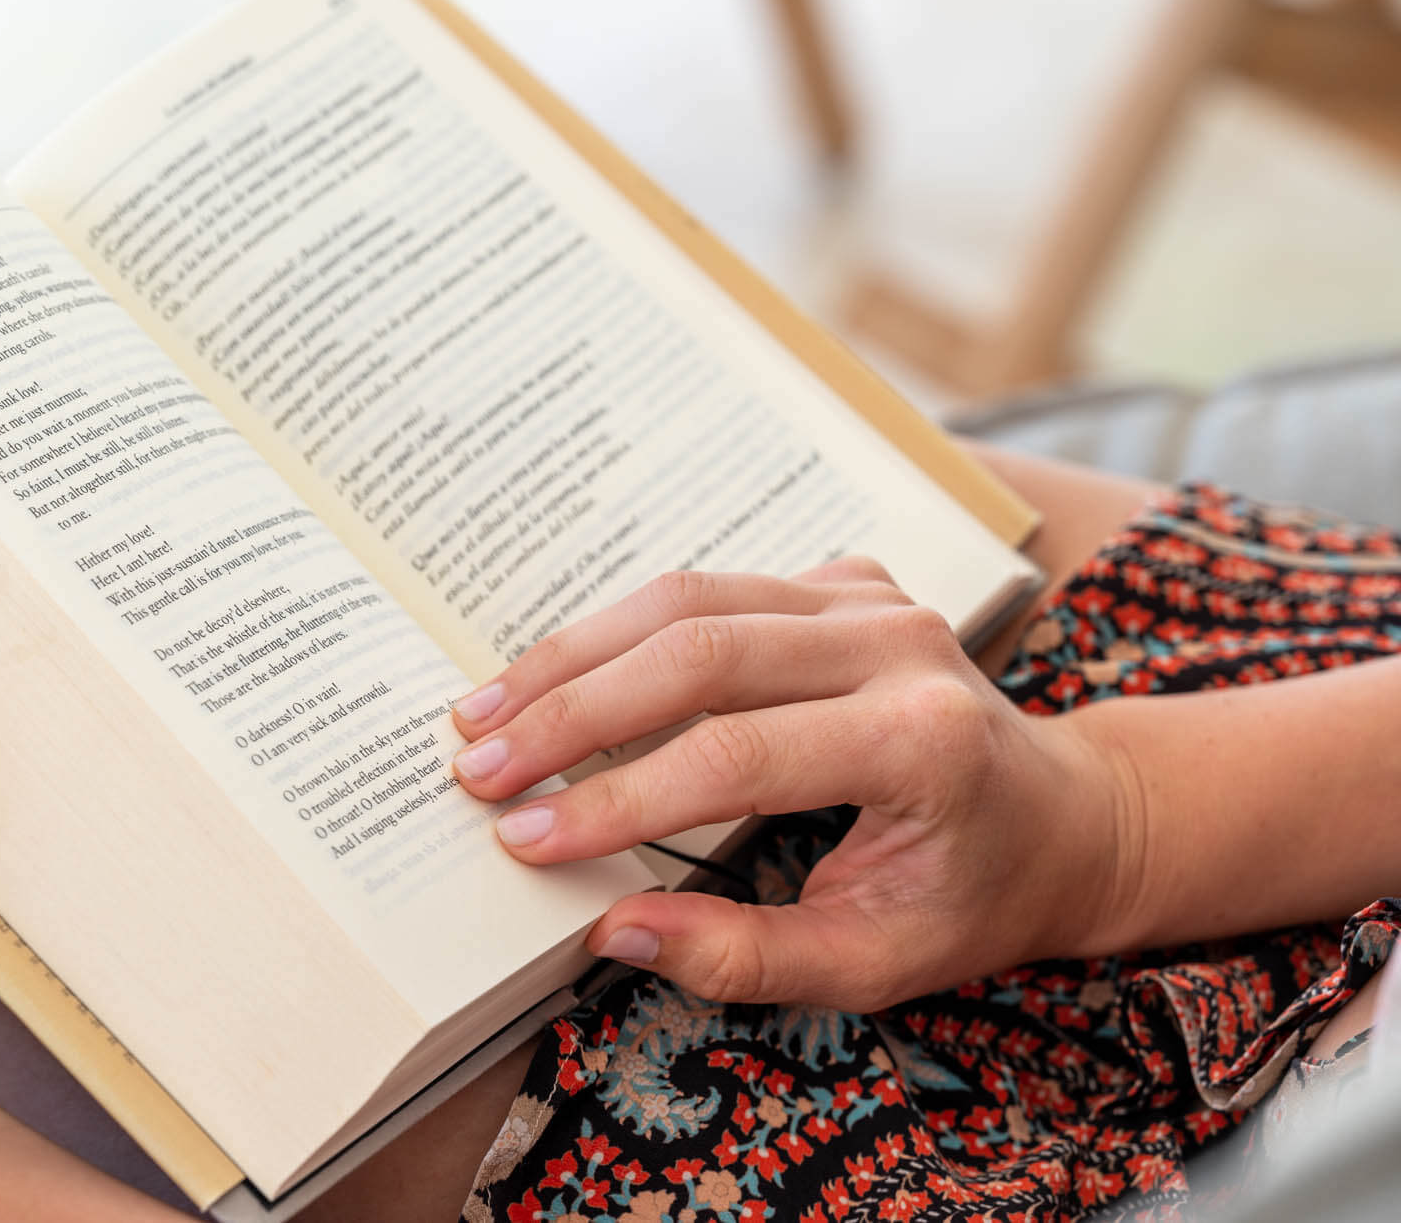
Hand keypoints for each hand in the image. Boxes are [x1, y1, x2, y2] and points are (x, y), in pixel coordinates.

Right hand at [449, 563, 1142, 1011]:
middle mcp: (896, 644)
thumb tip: (614, 929)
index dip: (615, 799)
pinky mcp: (841, 579)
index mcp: (918, 740)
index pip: (732, 757)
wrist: (1066, 815)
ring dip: (574, 654)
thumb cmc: (973, 898)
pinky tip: (556, 678)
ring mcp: (869, 596)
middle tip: (476, 765)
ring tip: (485, 710)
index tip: (522, 838)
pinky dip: (620, 631)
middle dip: (568, 710)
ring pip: (688, 596)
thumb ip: (748, 958)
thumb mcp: (876, 962)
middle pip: (696, 650)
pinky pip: (710, 588)